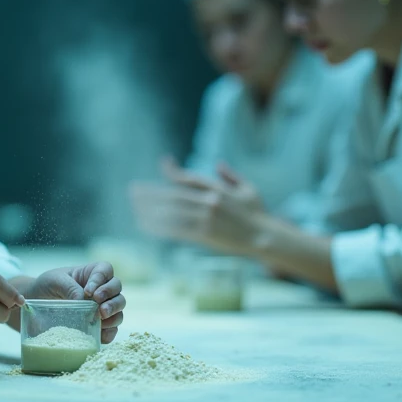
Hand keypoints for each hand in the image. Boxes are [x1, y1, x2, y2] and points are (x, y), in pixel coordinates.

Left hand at [23, 262, 125, 342]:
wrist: (38, 303)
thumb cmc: (48, 285)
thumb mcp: (54, 280)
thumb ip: (68, 286)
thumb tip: (82, 299)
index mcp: (91, 273)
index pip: (105, 270)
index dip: (100, 279)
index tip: (88, 291)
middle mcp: (101, 288)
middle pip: (117, 288)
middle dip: (110, 296)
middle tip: (98, 305)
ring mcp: (103, 306)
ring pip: (119, 307)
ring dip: (114, 313)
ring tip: (100, 318)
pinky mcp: (101, 324)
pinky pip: (113, 329)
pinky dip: (110, 332)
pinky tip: (100, 334)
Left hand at [129, 157, 268, 253]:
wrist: (267, 237)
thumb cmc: (258, 213)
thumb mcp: (248, 188)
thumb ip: (230, 176)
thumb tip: (217, 164)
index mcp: (217, 189)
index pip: (188, 178)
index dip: (171, 171)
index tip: (162, 165)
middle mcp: (209, 201)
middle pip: (173, 195)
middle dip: (151, 193)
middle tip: (133, 189)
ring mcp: (206, 218)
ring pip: (171, 212)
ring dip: (150, 209)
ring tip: (135, 206)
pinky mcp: (204, 235)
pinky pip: (176, 230)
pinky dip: (159, 227)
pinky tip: (146, 225)